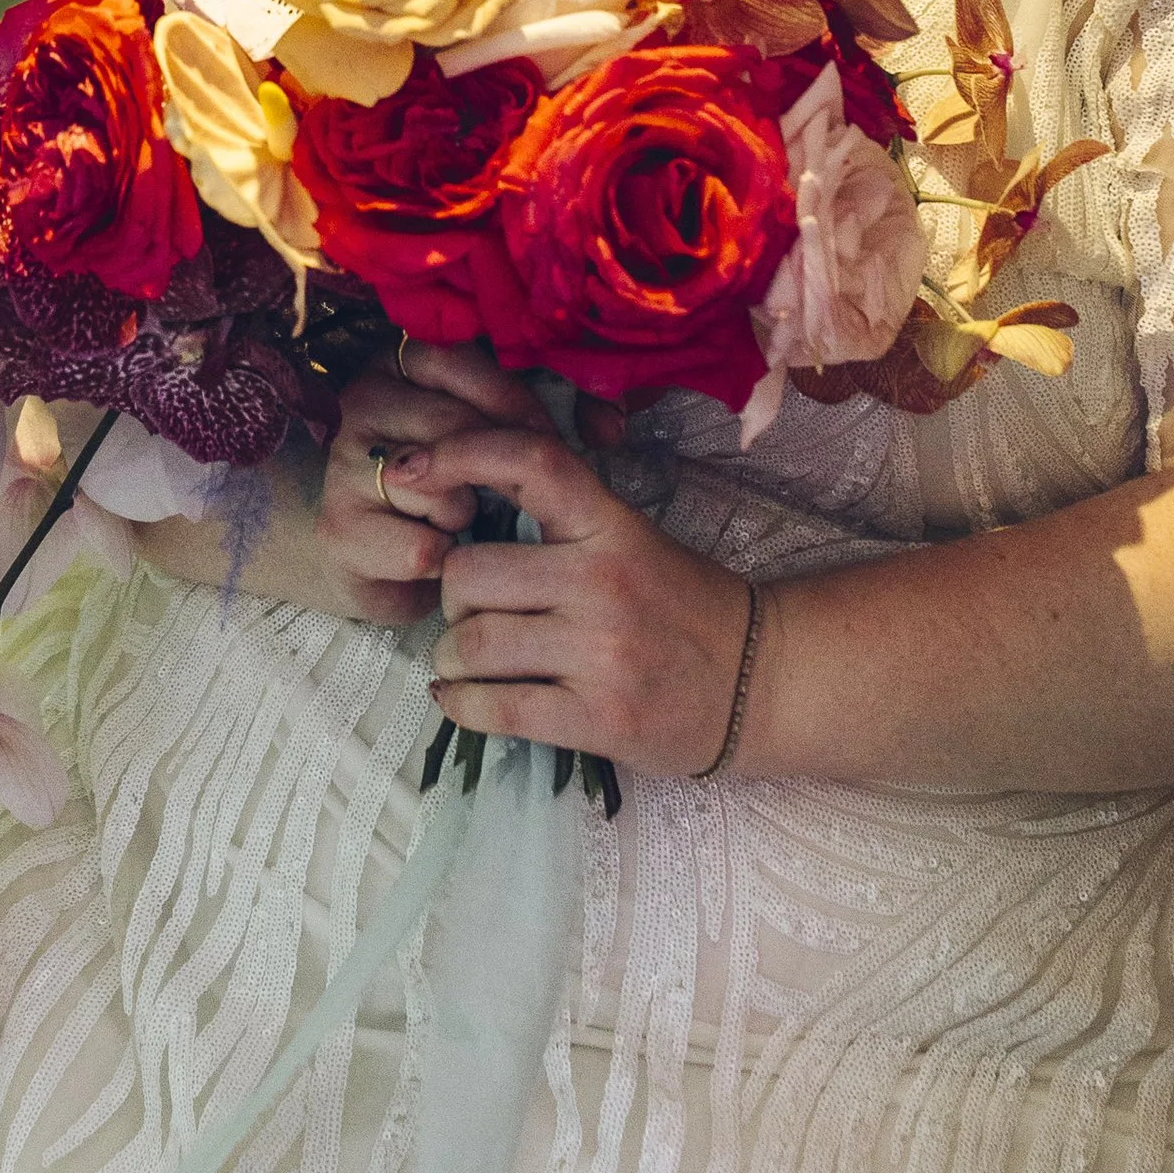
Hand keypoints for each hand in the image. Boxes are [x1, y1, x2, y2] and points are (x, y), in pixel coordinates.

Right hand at [303, 342, 551, 628]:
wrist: (381, 562)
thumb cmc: (452, 493)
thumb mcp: (493, 442)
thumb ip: (544, 421)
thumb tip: (608, 426)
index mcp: (397, 365)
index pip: (459, 362)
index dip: (512, 406)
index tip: (542, 443)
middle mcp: (358, 404)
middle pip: (450, 427)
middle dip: (489, 473)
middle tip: (495, 497)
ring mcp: (340, 468)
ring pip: (434, 487)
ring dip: (460, 516)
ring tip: (454, 525)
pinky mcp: (337, 532)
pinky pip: (418, 547)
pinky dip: (441, 561)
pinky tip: (434, 557)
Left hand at [413, 423, 755, 774]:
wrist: (760, 683)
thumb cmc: (682, 604)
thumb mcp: (629, 539)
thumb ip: (558, 522)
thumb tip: (456, 504)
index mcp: (610, 526)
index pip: (528, 463)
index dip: (459, 454)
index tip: (413, 470)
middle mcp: (602, 582)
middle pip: (469, 572)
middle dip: (450, 596)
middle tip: (467, 609)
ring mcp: (601, 654)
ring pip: (472, 645)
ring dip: (452, 658)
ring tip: (467, 660)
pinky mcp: (599, 719)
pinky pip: (495, 709)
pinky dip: (461, 706)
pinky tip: (461, 700)